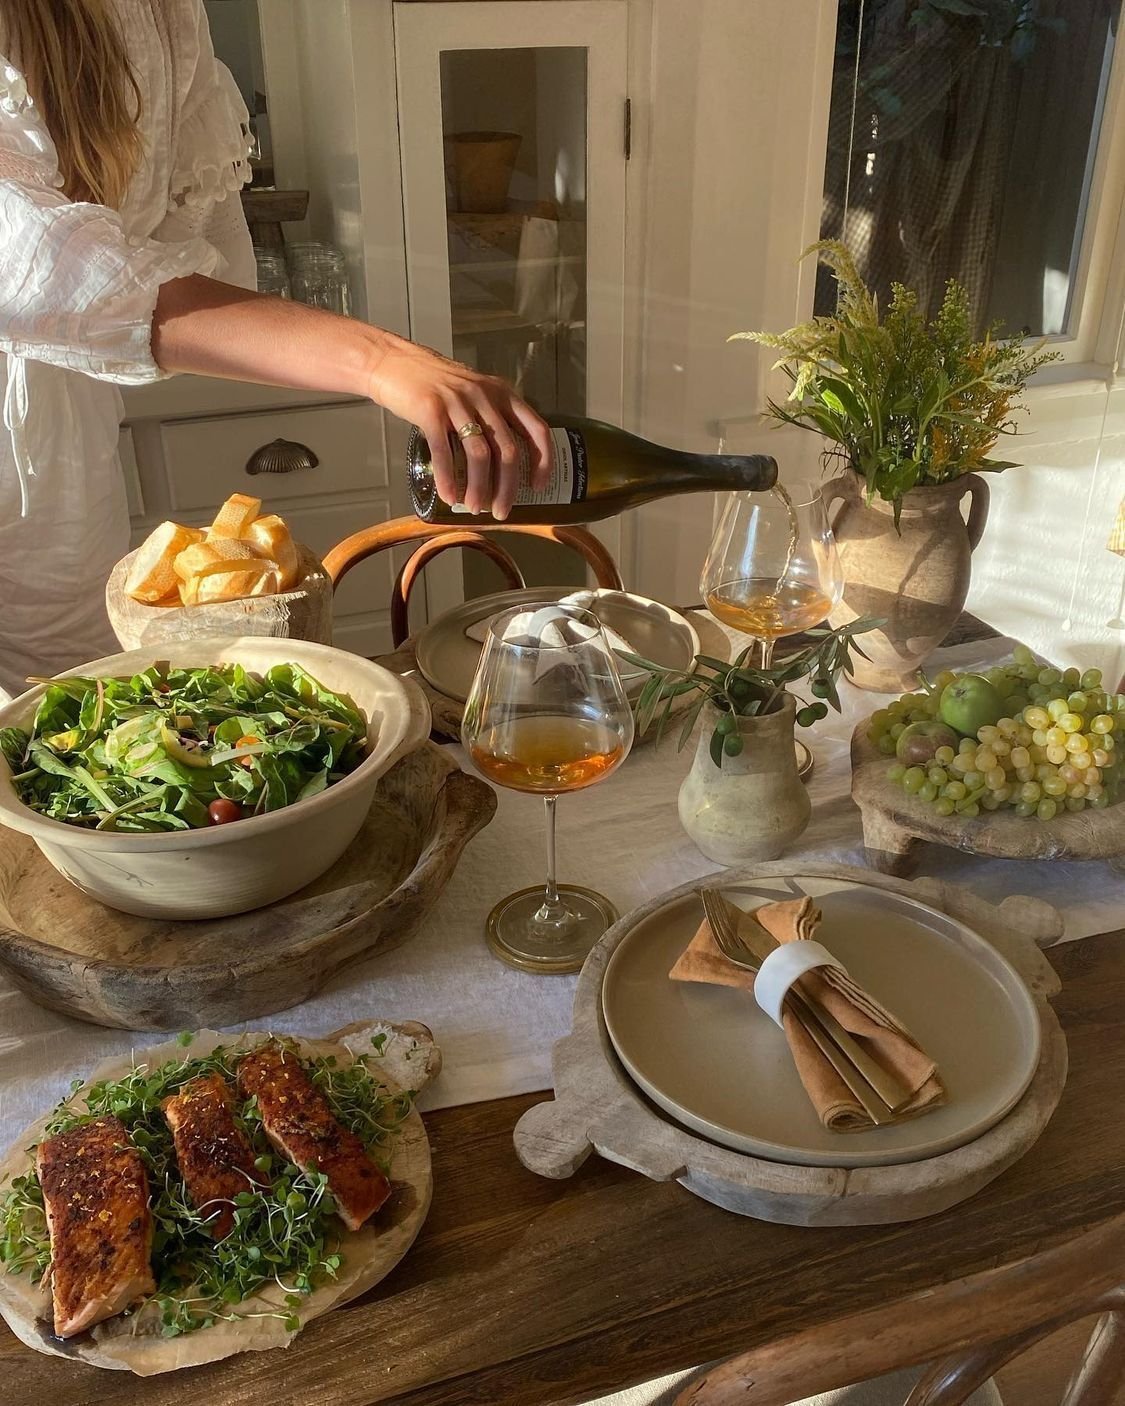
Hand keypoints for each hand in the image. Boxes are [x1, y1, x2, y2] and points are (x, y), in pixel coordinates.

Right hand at [366, 333, 552, 518]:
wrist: (392, 362)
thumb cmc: (434, 384)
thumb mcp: (474, 392)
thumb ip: (491, 418)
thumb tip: (502, 466)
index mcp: (502, 393)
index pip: (536, 429)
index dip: (543, 461)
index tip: (538, 486)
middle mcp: (485, 396)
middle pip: (508, 451)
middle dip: (507, 488)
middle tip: (501, 511)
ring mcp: (458, 402)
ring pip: (480, 455)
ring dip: (479, 488)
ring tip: (474, 508)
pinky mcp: (431, 410)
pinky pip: (444, 452)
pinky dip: (448, 479)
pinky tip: (449, 496)